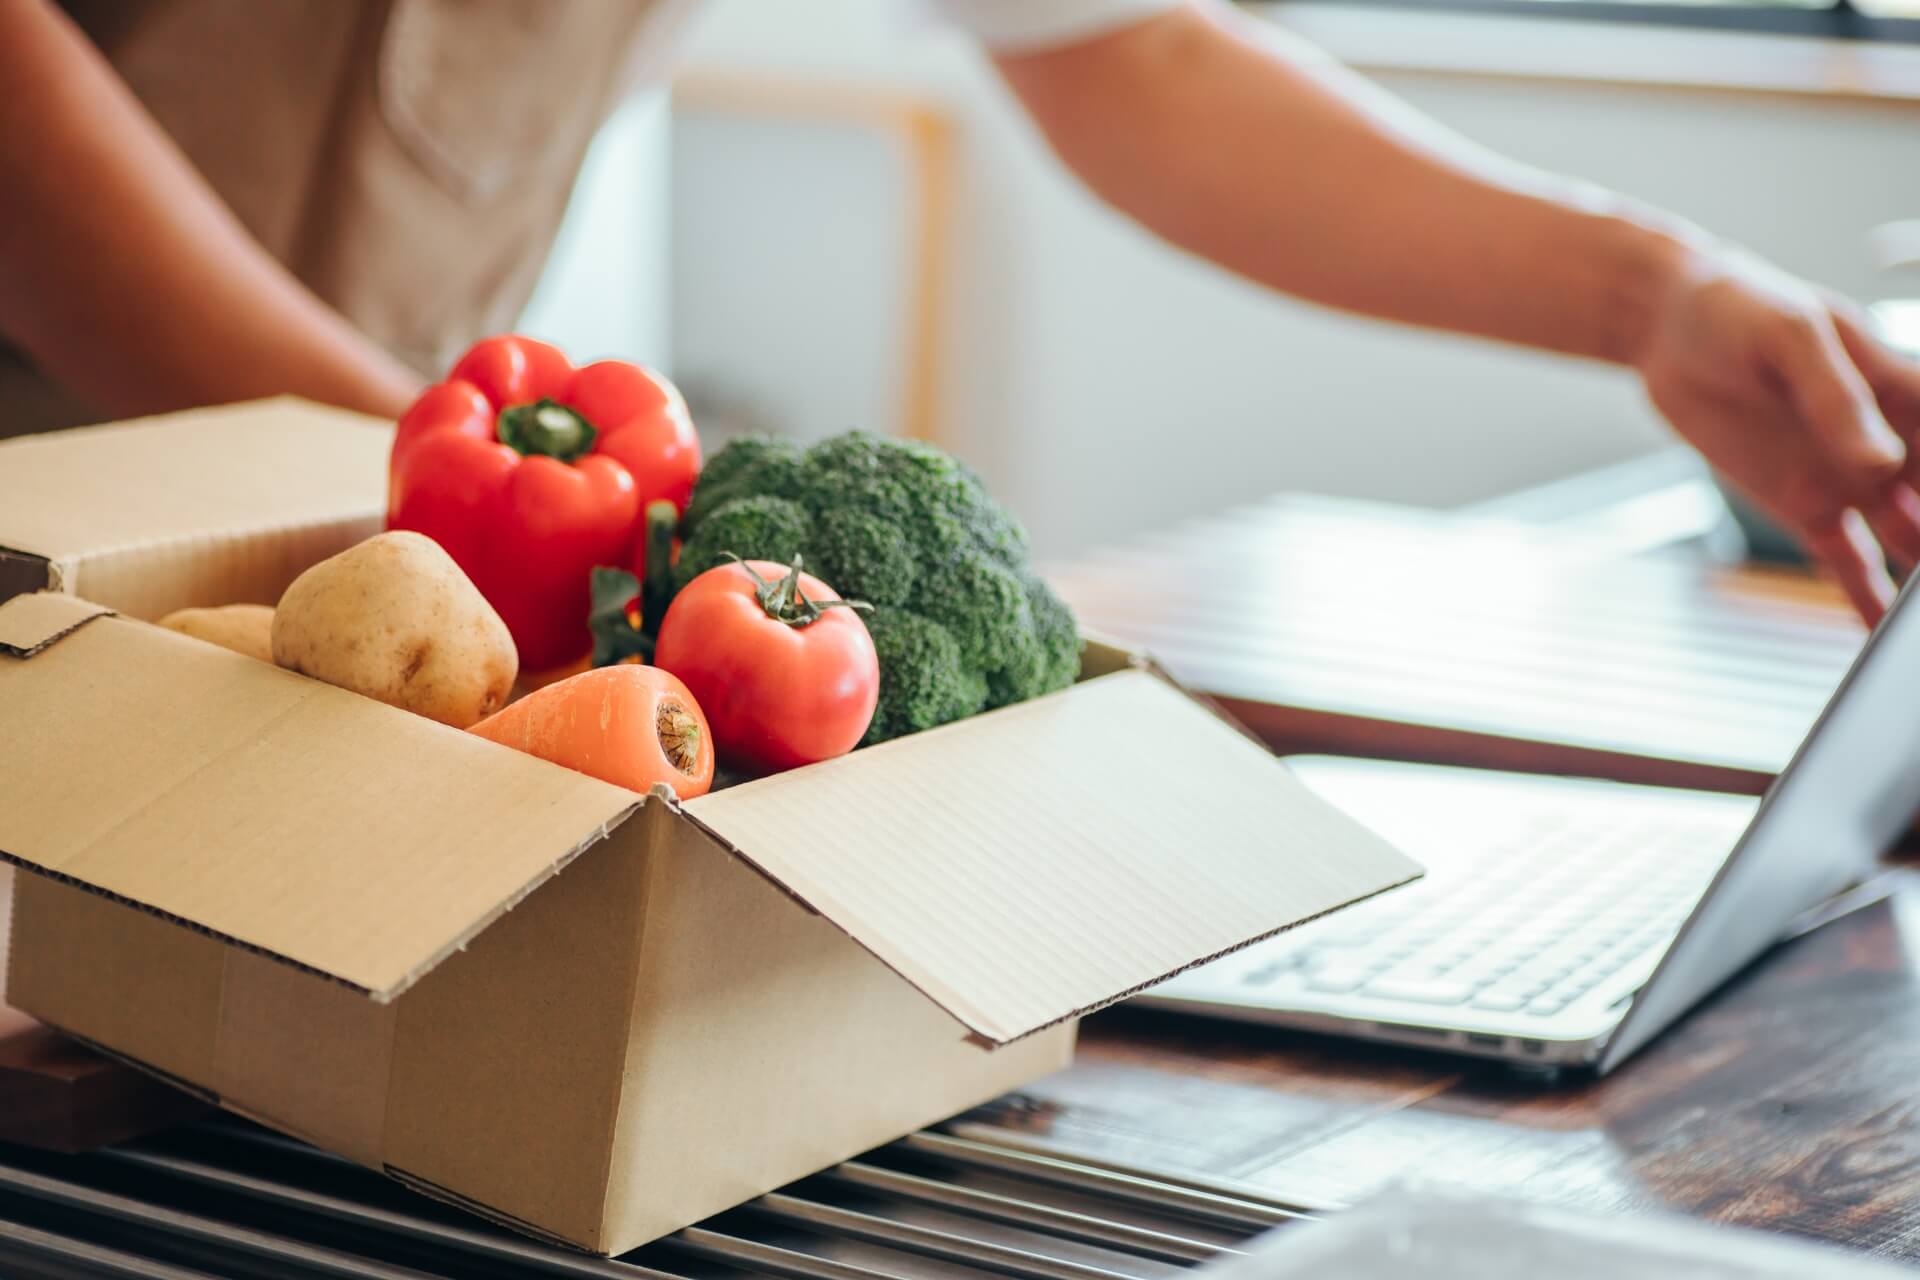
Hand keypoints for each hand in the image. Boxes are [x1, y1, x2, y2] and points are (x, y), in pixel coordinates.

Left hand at [1636, 245, 1919, 622]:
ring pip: (1910, 542)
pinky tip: (1879, 642)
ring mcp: (1852, 479)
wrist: (1671, 327)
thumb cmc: (1740, 309)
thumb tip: (1880, 460)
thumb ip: (1835, 396)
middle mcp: (1892, 442)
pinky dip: (1865, 601)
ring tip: (1919, 635)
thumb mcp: (1790, 337)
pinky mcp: (1806, 507)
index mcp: (1906, 390)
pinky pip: (1848, 563)